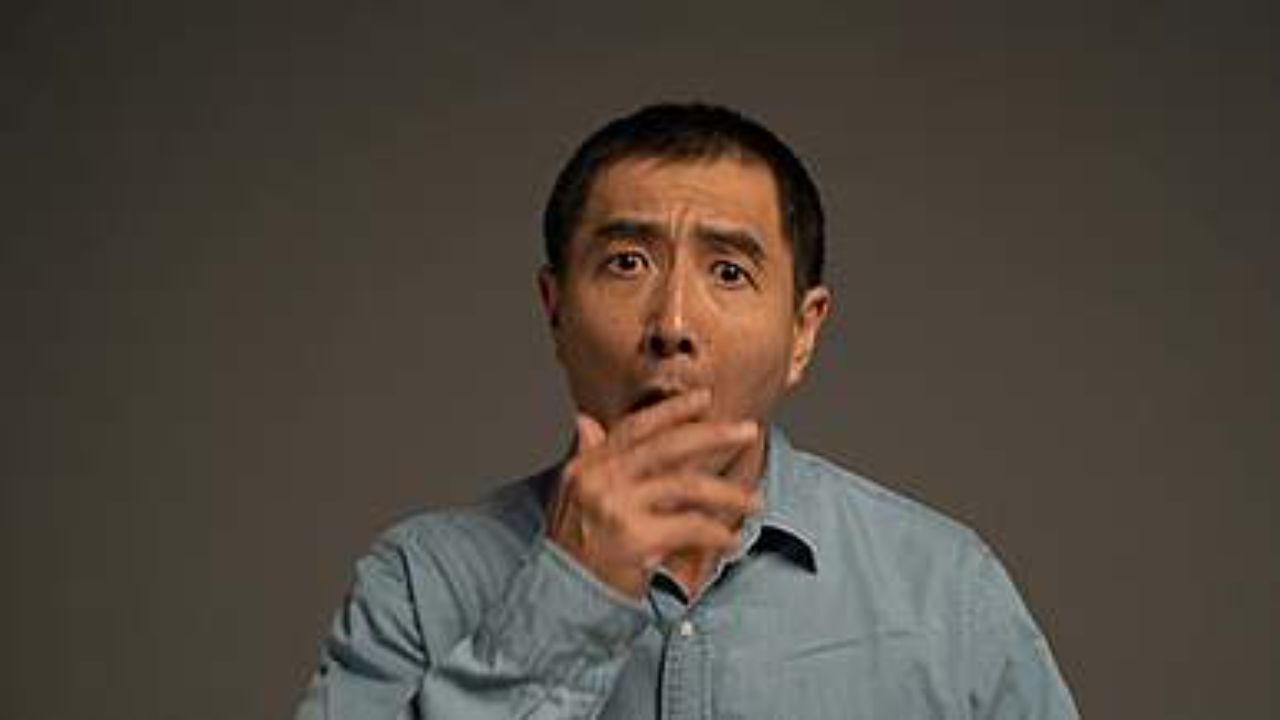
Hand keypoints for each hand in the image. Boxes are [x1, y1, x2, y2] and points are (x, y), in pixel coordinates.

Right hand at [545, 390, 761, 598]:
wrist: (563, 598)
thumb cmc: (574, 549)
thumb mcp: (572, 497)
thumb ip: (586, 457)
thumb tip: (586, 421)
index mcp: (588, 466)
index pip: (635, 428)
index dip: (671, 411)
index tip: (703, 397)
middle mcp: (600, 480)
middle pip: (667, 447)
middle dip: (714, 435)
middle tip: (749, 431)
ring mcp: (617, 508)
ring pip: (686, 485)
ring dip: (727, 493)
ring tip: (754, 501)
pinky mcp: (636, 539)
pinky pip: (691, 527)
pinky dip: (717, 533)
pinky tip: (731, 539)